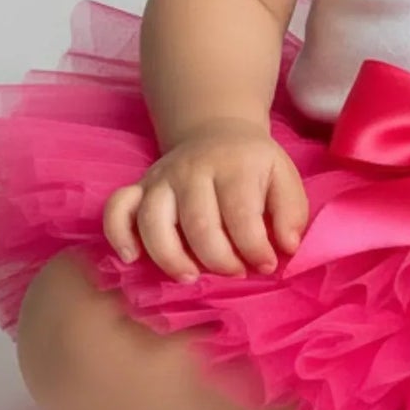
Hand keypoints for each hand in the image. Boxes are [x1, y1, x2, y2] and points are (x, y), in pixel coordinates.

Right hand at [102, 118, 309, 283]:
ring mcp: (162, 178)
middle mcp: (193, 170)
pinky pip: (117, 209)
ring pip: (153, 220)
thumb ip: (291, 212)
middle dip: (218, 259)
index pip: (241, 214)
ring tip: (190, 277)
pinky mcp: (139, 187)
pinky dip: (119, 235)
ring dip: (170, 257)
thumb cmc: (253, 166)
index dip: (254, 248)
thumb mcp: (284, 177)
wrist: (216, 132)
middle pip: (198, 223)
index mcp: (234, 166)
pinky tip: (132, 258)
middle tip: (234, 273)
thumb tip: (287, 247)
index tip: (266, 265)